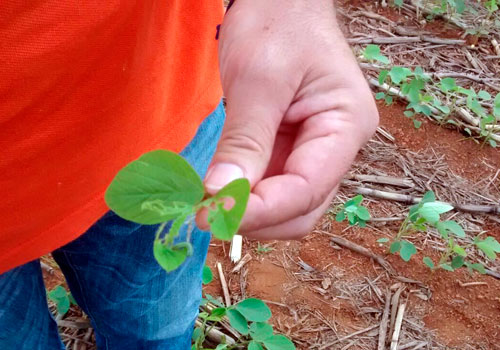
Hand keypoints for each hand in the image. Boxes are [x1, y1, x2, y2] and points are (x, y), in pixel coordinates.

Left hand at [202, 0, 378, 239]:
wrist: (280, 2)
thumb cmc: (278, 24)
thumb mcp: (257, 82)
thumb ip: (244, 142)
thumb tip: (220, 197)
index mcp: (346, 126)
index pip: (308, 189)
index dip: (262, 210)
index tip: (214, 215)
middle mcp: (337, 147)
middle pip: (303, 209)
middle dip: (258, 218)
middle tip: (208, 214)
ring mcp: (316, 152)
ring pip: (288, 206)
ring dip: (250, 212)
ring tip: (210, 202)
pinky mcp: (292, 150)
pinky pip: (272, 187)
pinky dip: (247, 195)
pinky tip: (221, 189)